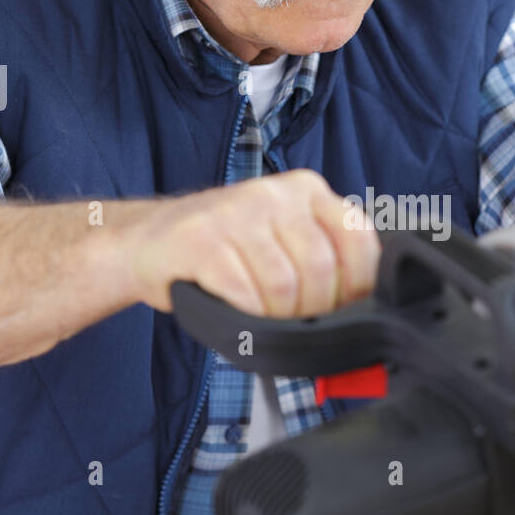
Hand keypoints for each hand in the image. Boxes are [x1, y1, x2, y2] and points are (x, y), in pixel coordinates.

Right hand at [121, 169, 379, 316]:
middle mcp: (275, 192)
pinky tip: (236, 314)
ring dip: (277, 320)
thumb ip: (323, 258)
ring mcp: (236, 212)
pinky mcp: (201, 240)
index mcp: (307, 189)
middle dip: (312, 313)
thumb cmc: (225, 249)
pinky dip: (247, 319)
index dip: (357, 288)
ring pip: (284, 287)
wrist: (147, 241)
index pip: (358, 240)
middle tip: (294, 325)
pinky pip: (245, 295)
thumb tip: (366, 312)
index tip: (343, 312)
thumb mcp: (282, 238)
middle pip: (320, 270)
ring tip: (261, 320)